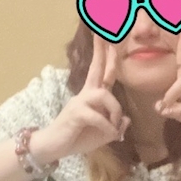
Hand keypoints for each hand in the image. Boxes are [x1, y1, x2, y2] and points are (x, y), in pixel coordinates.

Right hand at [33, 38, 130, 162]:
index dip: (106, 56)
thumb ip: (115, 126)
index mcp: (91, 97)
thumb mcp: (103, 134)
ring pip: (104, 95)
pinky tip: (109, 136)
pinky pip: (97, 116)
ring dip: (115, 111)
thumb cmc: (77, 139)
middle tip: (106, 32)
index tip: (108, 37)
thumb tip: (127, 120)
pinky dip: (107, 127)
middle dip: (102, 52)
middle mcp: (84, 95)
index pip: (101, 72)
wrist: (52, 148)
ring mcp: (78, 102)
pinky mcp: (75, 114)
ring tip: (115, 128)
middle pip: (96, 70)